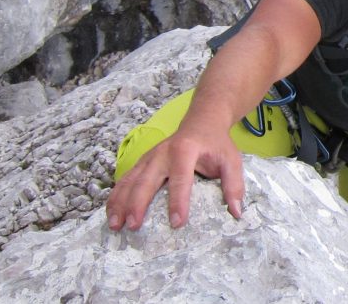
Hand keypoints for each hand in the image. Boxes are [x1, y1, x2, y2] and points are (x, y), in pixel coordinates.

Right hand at [105, 129, 244, 230]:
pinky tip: (111, 214)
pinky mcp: (142, 162)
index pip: (180, 179)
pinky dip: (116, 197)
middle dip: (138, 204)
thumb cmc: (216, 145)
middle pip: (146, 180)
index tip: (177, 223)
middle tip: (134, 227)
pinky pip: (125, 180)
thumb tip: (236, 213)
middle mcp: (162, 153)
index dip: (178, 202)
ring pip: (130, 180)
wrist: (202, 121)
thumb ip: (234, 185)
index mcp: (185, 151)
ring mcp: (149, 157)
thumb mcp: (232, 161)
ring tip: (114, 225)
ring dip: (120, 203)